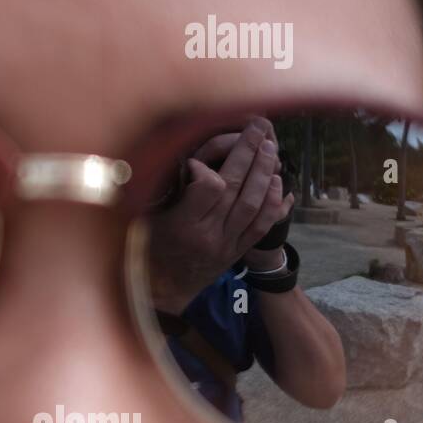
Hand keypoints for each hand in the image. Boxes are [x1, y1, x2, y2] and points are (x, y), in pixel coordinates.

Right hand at [146, 117, 293, 312]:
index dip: (206, 168)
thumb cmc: (146, 250)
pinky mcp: (238, 251)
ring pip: (255, 204)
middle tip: (257, 130)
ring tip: (270, 149)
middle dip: (249, 154)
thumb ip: (160, 193)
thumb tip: (172, 160)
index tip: (194, 160)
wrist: (162, 292)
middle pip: (237, 188)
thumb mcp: (142, 221)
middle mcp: (210, 236)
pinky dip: (276, 203)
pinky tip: (280, 184)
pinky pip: (263, 225)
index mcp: (183, 226)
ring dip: (265, 173)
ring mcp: (228, 245)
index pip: (210, 188)